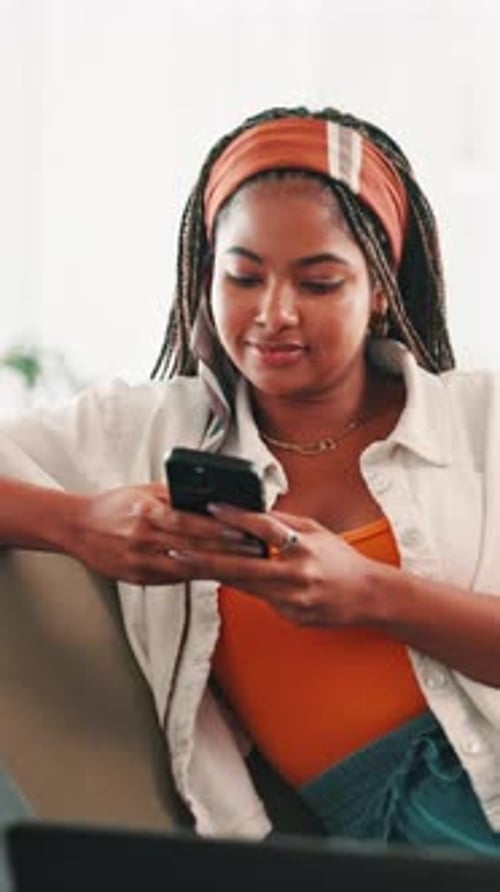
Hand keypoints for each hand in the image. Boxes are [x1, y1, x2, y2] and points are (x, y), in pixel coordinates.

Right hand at [69, 483, 262, 584]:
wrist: (78, 528)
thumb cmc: (114, 506)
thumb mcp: (144, 491)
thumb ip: (175, 496)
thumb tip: (210, 498)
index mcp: (146, 513)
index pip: (190, 522)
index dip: (219, 529)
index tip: (246, 530)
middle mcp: (144, 539)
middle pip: (194, 547)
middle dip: (229, 551)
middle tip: (258, 551)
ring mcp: (141, 562)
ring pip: (188, 567)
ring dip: (219, 566)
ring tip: (246, 565)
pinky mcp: (139, 578)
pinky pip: (175, 578)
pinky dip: (199, 575)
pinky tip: (219, 574)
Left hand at [167, 503, 377, 626]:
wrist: (368, 597)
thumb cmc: (341, 560)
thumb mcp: (317, 531)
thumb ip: (284, 522)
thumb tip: (252, 509)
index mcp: (305, 548)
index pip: (265, 529)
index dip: (236, 517)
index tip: (210, 507)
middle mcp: (297, 576)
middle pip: (242, 567)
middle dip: (205, 559)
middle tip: (177, 550)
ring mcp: (292, 600)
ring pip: (244, 586)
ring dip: (213, 574)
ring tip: (185, 561)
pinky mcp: (290, 616)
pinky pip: (259, 599)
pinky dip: (242, 587)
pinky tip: (219, 579)